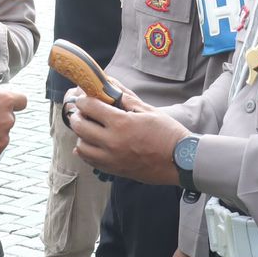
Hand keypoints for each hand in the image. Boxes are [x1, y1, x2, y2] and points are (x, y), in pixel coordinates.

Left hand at [70, 91, 188, 184]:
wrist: (180, 161)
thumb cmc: (168, 133)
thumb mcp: (148, 110)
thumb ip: (126, 99)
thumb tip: (110, 86)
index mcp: (121, 124)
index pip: (89, 107)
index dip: (83, 100)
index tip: (84, 98)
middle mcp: (112, 142)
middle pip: (79, 127)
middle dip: (77, 116)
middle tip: (82, 112)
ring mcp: (111, 158)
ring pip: (81, 147)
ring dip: (81, 135)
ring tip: (88, 129)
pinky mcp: (114, 170)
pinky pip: (89, 161)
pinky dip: (85, 152)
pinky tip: (91, 144)